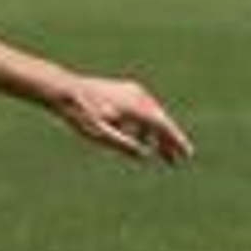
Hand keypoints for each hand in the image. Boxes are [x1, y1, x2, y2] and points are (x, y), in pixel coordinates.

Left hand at [54, 77, 193, 164]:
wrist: (63, 89)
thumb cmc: (80, 113)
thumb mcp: (100, 134)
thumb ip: (124, 145)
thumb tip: (145, 155)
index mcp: (136, 107)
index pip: (163, 126)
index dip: (176, 141)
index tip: (187, 154)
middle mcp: (139, 96)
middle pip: (161, 121)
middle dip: (168, 142)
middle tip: (176, 161)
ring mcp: (132, 91)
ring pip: (152, 115)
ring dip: (156, 135)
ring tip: (159, 154)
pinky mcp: (124, 90)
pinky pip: (141, 110)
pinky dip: (144, 125)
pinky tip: (140, 139)